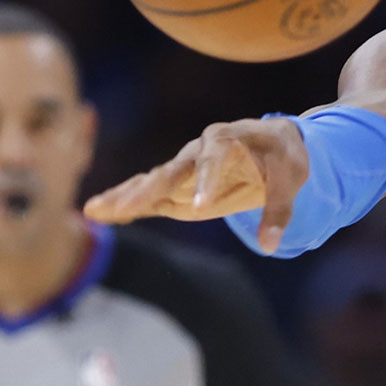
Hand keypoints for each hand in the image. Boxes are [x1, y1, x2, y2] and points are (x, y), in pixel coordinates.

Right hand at [83, 118, 309, 251]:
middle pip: (171, 169)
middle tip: (127, 207)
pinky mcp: (179, 182)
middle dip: (148, 188)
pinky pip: (149, 191)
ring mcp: (185, 165)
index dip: (207, 181)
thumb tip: (270, 245)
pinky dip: (126, 200)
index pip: (215, 160)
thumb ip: (278, 211)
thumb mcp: (291, 180)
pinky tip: (99, 212)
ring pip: (152, 180)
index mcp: (228, 140)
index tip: (201, 207)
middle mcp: (199, 149)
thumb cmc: (283, 157)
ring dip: (124, 195)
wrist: (273, 141)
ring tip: (94, 209)